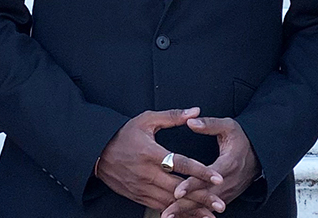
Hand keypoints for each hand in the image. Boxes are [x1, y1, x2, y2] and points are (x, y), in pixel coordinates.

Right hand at [95, 108, 222, 209]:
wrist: (97, 153)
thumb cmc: (124, 133)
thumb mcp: (146, 120)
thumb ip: (172, 116)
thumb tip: (196, 111)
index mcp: (151, 153)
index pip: (180, 164)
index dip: (200, 171)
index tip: (218, 178)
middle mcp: (147, 174)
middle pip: (179, 188)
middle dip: (201, 198)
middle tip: (221, 205)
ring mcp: (142, 188)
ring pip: (171, 202)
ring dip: (191, 210)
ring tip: (210, 216)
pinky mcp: (138, 197)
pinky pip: (160, 207)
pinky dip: (176, 213)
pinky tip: (189, 217)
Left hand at [160, 116, 260, 217]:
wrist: (259, 155)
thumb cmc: (240, 139)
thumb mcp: (228, 126)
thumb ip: (209, 124)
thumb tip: (190, 121)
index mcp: (229, 163)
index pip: (208, 177)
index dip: (192, 184)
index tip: (177, 191)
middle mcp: (228, 182)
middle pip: (204, 197)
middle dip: (184, 205)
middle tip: (165, 213)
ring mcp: (227, 192)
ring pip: (205, 205)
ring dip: (186, 212)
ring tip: (167, 215)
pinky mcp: (225, 197)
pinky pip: (208, 207)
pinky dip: (193, 212)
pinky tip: (178, 216)